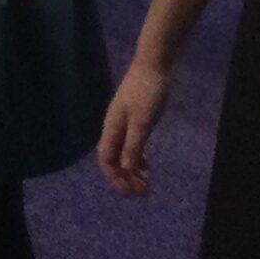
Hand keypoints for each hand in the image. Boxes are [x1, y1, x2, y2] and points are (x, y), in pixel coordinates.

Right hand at [97, 56, 171, 194]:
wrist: (153, 65)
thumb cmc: (147, 93)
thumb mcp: (142, 122)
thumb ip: (133, 145)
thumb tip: (124, 167)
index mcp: (112, 127)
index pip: (106, 158)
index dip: (114, 177)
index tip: (129, 193)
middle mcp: (114, 126)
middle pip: (113, 157)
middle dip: (124, 176)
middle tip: (142, 191)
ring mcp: (124, 121)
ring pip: (123, 151)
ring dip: (131, 169)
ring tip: (145, 182)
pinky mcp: (134, 117)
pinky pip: (131, 143)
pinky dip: (137, 157)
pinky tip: (147, 165)